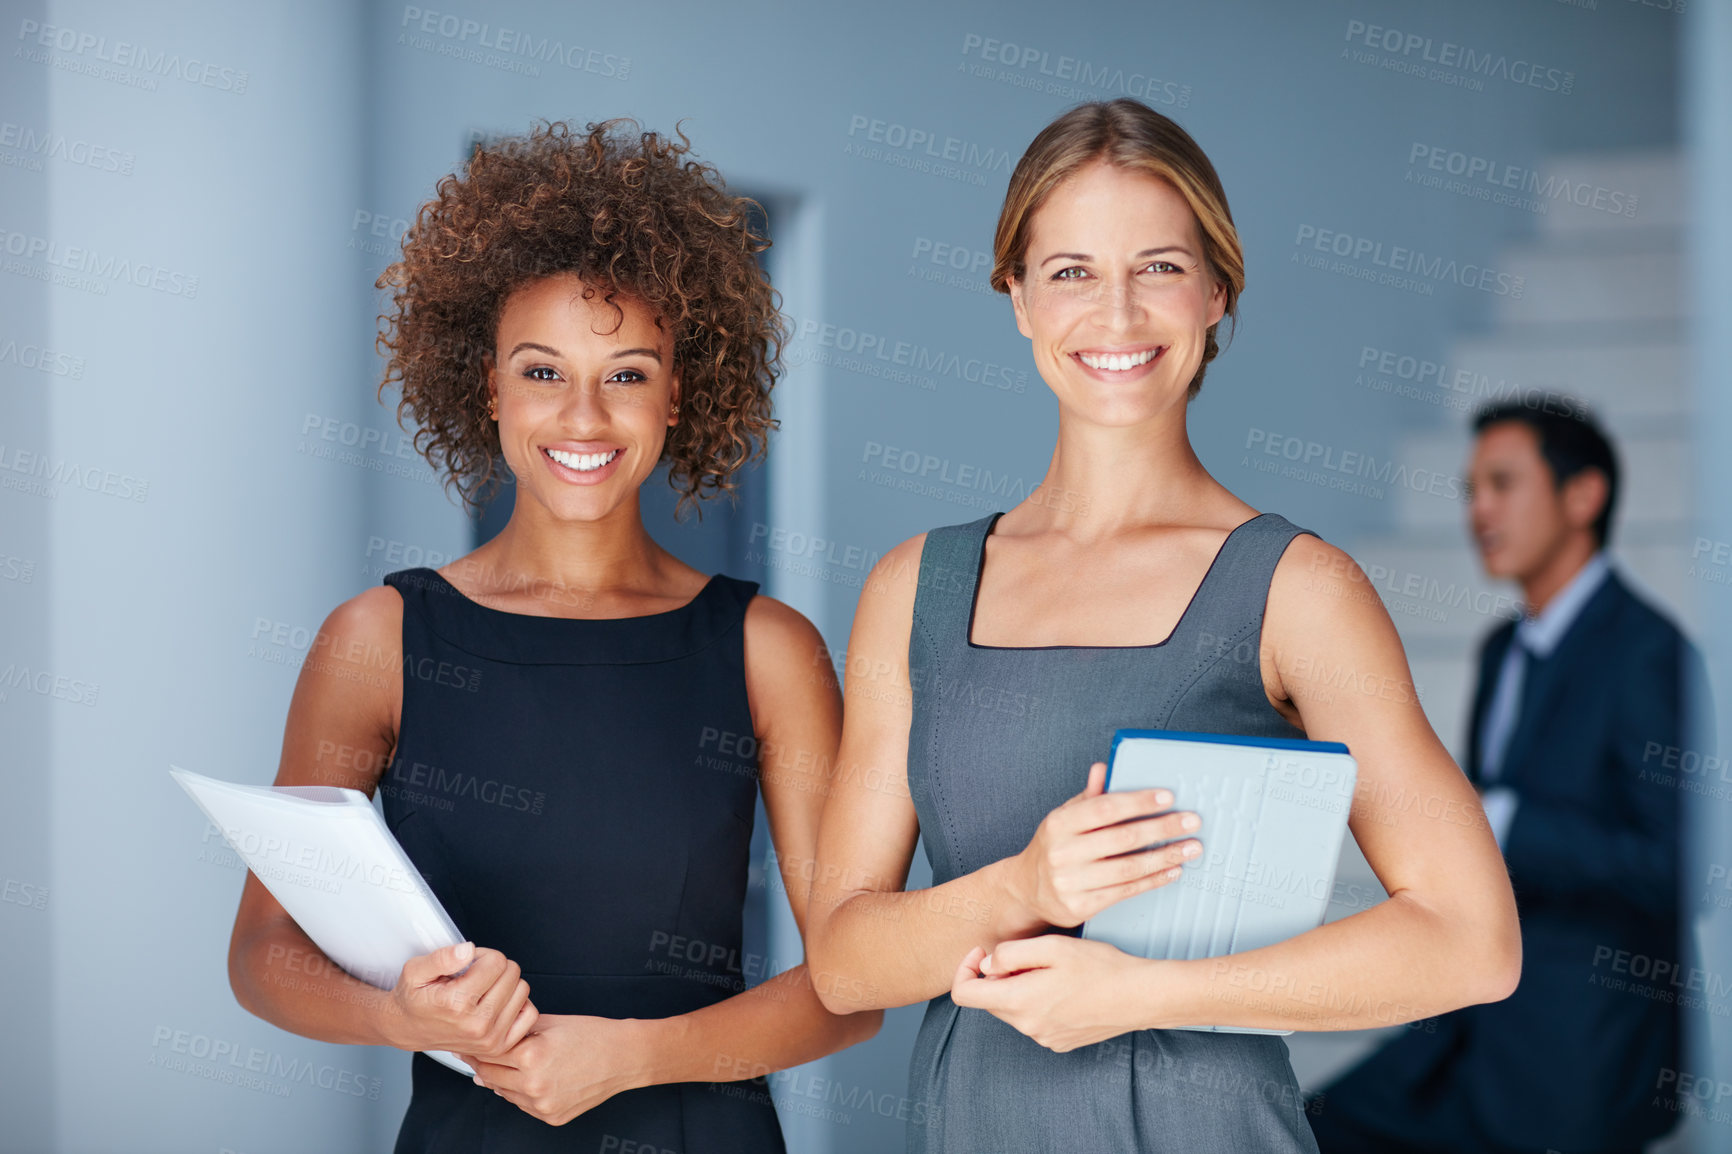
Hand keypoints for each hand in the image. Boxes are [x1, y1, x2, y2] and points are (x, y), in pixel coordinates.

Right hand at [379, 941, 537, 1059]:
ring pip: (522, 990)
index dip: (482, 955)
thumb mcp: (415, 970)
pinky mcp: (498, 1047)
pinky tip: (498, 1002)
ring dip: (506, 984)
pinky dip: (518, 1004)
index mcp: (457, 1003)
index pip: (496, 961)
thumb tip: (468, 950)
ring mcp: (490, 1038)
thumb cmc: (413, 1000)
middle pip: (512, 973)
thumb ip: (442, 957)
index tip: (468, 964)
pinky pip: (529, 1014)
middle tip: (474, 976)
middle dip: (494, 967)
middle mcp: (477, 1024)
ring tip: (483, 989)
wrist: (408, 1028)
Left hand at [462, 1014, 650, 1125]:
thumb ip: (515, 1031)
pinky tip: (530, 1077)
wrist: (624, 1056)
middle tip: (475, 1053)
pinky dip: (521, 1092)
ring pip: (504, 1093)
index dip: (475, 1047)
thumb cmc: (592, 1035)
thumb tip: (489, 1040)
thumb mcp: (549, 1022)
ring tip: (511, 1063)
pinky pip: (524, 1105)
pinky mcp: (551, 1117)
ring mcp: (543, 1105)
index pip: (488, 1053)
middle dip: (482, 1063)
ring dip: (501, 1078)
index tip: (466, 1043)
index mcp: (532, 1055)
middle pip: (489, 1076)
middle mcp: (534, 1084)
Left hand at [950, 936, 1153, 1051]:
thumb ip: (1009, 954)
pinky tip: (1065, 988)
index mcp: (1019, 1002)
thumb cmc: (1099, 968)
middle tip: (1029, 956)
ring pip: (1013, 1009)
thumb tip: (986, 965)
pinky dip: (1038, 1002)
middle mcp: (1027, 1027)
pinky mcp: (1059, 1043)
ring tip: (1053, 971)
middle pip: (990, 1001)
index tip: (983, 952)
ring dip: (1019, 988)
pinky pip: (1034, 1020)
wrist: (1140, 997)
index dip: (965, 969)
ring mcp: (1044, 1038)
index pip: (964, 995)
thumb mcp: (1051, 947)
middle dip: (998, 976)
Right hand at [1006, 761, 1199, 928]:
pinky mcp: (1082, 906)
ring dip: (1165, 856)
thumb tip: (1102, 768)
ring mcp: (1071, 882)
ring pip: (1129, 868)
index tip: (1167, 797)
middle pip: (1122, 838)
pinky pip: (1126, 891)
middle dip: (1162, 828)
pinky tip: (1172, 870)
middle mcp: (1062, 853)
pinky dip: (1153, 880)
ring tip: (1190, 848)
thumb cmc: (1054, 848)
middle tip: (1191, 822)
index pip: (1104, 808)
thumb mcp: (1063, 818)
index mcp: (1059, 824)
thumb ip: (1088, 797)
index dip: (1138, 802)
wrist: (1027, 890)